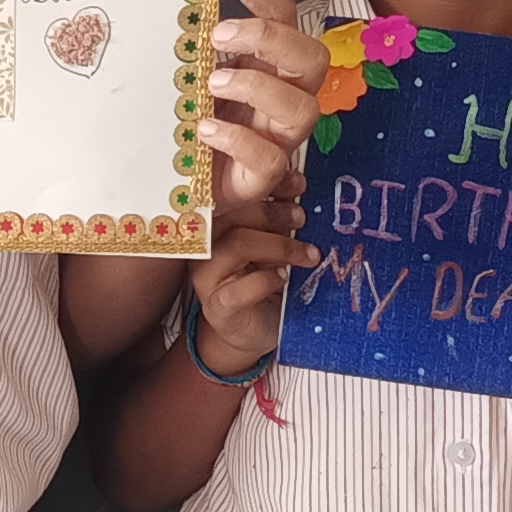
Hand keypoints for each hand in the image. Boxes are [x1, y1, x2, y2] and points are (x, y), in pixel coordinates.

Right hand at [186, 192, 310, 368]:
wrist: (252, 327)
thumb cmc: (262, 278)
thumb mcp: (272, 241)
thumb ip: (276, 216)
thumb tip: (296, 185)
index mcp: (214, 224)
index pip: (233, 195)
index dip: (267, 185)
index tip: (298, 184)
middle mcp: (204, 247)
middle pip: (234, 215)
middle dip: (274, 214)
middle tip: (301, 219)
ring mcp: (207, 277)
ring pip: (237, 245)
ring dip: (280, 246)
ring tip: (307, 254)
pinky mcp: (218, 307)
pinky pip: (238, 289)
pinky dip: (266, 280)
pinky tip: (283, 278)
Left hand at [197, 0, 323, 210]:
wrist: (180, 184)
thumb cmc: (189, 123)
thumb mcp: (187, 75)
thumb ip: (188, 47)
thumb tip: (159, 1)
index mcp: (266, 64)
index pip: (282, 14)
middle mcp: (282, 96)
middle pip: (312, 56)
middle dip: (269, 37)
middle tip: (218, 34)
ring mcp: (277, 137)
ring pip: (303, 107)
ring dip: (257, 86)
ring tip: (213, 83)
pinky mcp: (262, 176)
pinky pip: (270, 158)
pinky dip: (238, 138)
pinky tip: (205, 129)